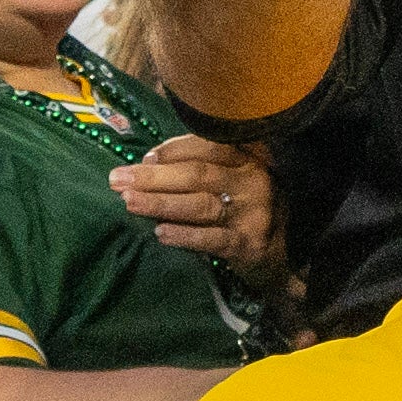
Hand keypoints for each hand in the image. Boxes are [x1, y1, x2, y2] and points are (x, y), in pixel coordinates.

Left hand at [109, 131, 285, 284]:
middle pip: (197, 174)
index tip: (142, 159)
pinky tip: (161, 234)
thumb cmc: (244, 209)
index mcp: (248, 158)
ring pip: (201, 204)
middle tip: (117, 180)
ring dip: (161, 203)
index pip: (207, 146)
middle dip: (153, 177)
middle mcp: (253, 180)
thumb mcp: (232, 179)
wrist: (284, 254)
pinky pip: (213, 239)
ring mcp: (254, 213)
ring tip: (129, 202)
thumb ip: (198, 165)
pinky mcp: (250, 244)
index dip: (171, 151)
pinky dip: (186, 236)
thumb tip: (149, 160)